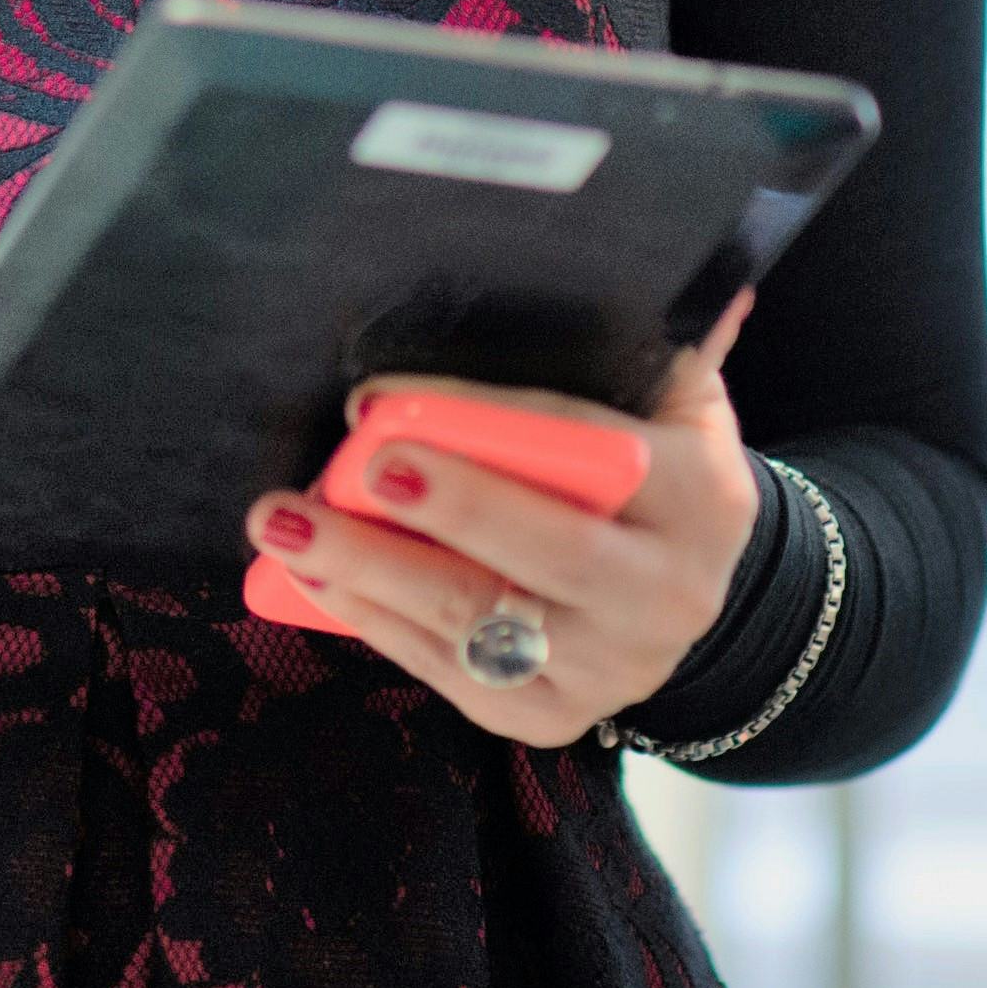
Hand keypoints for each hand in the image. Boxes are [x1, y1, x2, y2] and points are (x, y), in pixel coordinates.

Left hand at [240, 289, 763, 748]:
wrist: (691, 595)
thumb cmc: (659, 475)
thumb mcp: (681, 407)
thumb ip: (669, 344)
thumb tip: (701, 269)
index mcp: (701, 500)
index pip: (586, 449)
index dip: (487, 422)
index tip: (388, 398)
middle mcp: (664, 597)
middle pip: (550, 553)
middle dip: (448, 510)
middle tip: (357, 467)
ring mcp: (606, 670)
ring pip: (479, 623)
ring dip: (371, 572)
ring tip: (285, 522)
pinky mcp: (548, 717)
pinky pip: (449, 674)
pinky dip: (374, 623)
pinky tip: (311, 575)